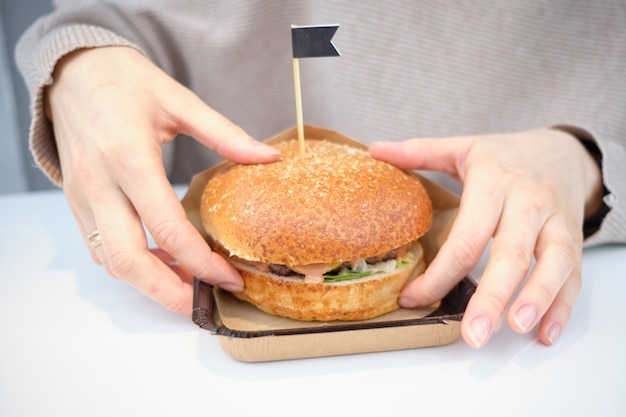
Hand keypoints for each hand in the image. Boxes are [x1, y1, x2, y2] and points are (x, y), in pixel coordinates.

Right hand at [45, 46, 279, 313]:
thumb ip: (225, 134)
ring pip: (110, 260)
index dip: (201, 262)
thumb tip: (269, 157)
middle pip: (129, 261)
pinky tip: (160, 260)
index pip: (166, 228)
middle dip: (169, 293)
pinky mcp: (76, 201)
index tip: (230, 279)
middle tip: (204, 305)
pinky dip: (129, 263)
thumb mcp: (179, 100)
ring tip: (188, 284)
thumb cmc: (125, 81)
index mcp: (129, 157)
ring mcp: (82, 196)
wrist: (72, 70)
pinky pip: (98, 247)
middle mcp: (100, 184)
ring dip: (148, 282)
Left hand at [370, 129, 602, 347]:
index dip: (439, 273)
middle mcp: (528, 204)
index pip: (466, 237)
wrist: (563, 150)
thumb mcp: (463, 147)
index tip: (414, 299)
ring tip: (517, 329)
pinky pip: (573, 274)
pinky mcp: (574, 238)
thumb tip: (375, 150)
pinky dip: (564, 305)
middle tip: (473, 334)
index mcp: (493, 184)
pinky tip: (547, 333)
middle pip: (510, 255)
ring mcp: (555, 222)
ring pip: (552, 263)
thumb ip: (419, 151)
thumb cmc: (506, 155)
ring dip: (537, 299)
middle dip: (492, 297)